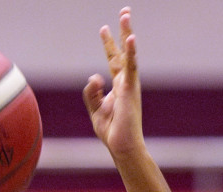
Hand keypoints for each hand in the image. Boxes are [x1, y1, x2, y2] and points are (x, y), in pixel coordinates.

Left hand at [82, 7, 143, 158]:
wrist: (122, 147)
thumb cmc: (112, 132)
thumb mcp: (95, 110)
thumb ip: (91, 92)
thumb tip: (93, 76)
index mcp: (117, 86)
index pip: (113, 60)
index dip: (108, 44)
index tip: (104, 28)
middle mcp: (125, 82)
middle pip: (123, 51)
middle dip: (122, 31)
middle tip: (125, 11)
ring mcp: (129, 84)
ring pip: (128, 54)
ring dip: (127, 33)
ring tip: (125, 15)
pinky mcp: (130, 90)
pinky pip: (131, 68)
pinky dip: (131, 53)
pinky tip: (131, 38)